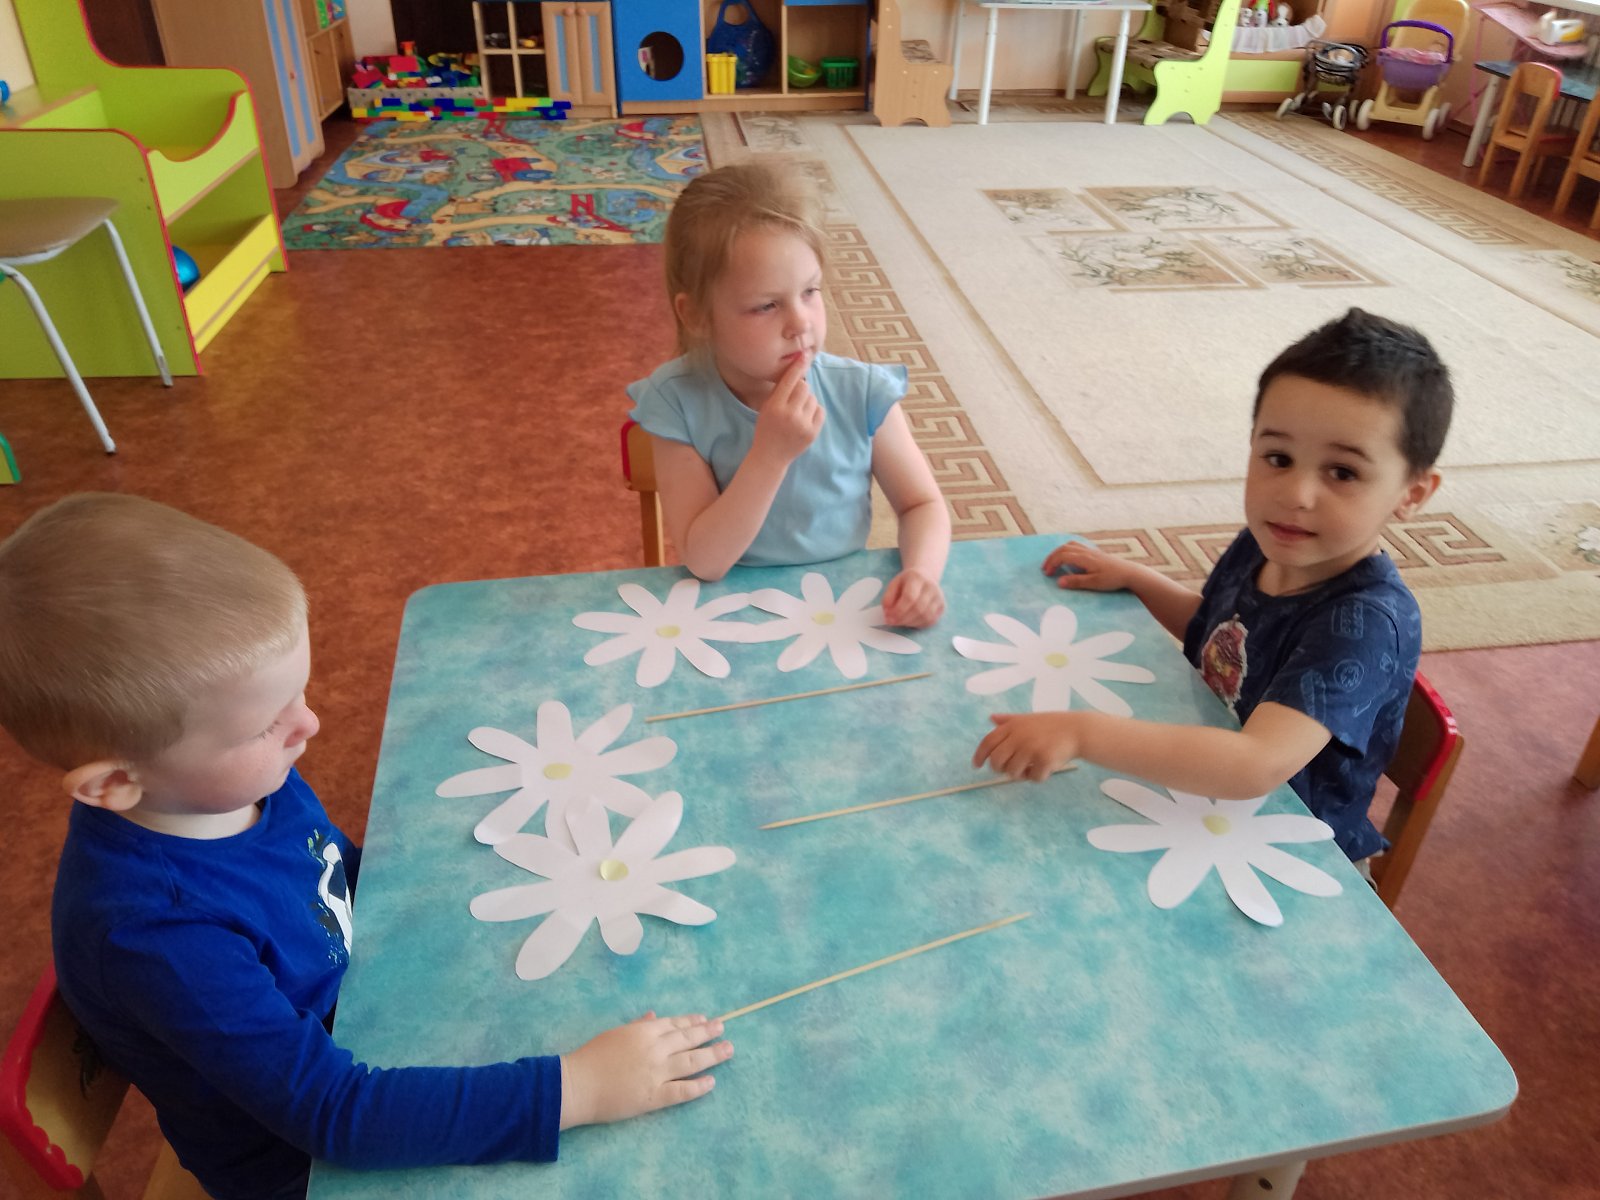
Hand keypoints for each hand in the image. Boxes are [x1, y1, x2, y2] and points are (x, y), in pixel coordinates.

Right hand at [559, 1012, 731, 1128]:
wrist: (578, 1084)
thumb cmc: (591, 1057)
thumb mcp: (614, 1034)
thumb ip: (636, 1026)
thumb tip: (653, 1015)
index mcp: (644, 1032)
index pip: (675, 1024)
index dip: (692, 1022)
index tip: (706, 1020)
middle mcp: (655, 1049)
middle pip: (688, 1039)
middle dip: (708, 1033)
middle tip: (723, 1029)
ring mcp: (656, 1072)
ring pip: (691, 1062)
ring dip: (712, 1055)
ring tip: (728, 1050)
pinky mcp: (654, 1096)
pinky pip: (681, 1091)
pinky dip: (698, 1086)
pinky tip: (711, 1082)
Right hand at [750, 352, 822, 465]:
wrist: (770, 456)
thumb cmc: (767, 428)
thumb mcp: (766, 407)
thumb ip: (780, 390)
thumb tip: (797, 368)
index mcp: (775, 407)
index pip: (789, 380)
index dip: (798, 366)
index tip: (805, 354)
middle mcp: (789, 415)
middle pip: (804, 387)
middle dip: (800, 389)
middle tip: (793, 399)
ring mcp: (803, 424)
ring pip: (812, 398)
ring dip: (806, 401)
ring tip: (797, 412)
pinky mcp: (813, 432)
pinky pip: (820, 410)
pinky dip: (814, 411)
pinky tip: (804, 418)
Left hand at [881, 567, 944, 627]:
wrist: (925, 576)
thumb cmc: (906, 582)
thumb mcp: (894, 584)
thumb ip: (888, 598)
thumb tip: (887, 613)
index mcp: (917, 578)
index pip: (910, 597)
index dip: (898, 610)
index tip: (888, 618)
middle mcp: (931, 586)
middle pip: (918, 608)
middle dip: (903, 619)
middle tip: (891, 622)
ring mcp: (939, 597)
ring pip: (925, 616)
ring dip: (909, 623)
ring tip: (899, 622)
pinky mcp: (942, 606)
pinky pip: (930, 620)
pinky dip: (918, 624)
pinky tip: (909, 622)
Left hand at [972, 713, 1081, 781]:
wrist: (1078, 730)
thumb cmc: (1052, 724)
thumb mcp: (1028, 718)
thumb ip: (1009, 720)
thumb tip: (991, 718)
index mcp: (1013, 726)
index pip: (988, 742)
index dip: (979, 755)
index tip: (976, 765)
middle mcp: (1019, 736)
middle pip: (996, 761)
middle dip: (1000, 769)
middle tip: (1010, 769)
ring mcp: (1031, 748)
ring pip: (1013, 772)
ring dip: (1020, 774)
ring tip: (1031, 767)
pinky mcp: (1044, 760)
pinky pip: (1032, 777)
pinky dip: (1037, 777)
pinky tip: (1045, 768)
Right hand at [1041, 541, 1130, 592]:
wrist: (1129, 572)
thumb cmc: (1112, 579)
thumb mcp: (1094, 583)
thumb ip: (1076, 582)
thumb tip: (1058, 582)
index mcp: (1084, 558)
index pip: (1062, 556)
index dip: (1052, 564)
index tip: (1047, 574)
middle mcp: (1086, 551)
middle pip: (1063, 549)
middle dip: (1051, 558)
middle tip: (1045, 569)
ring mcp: (1090, 550)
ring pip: (1070, 545)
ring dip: (1059, 552)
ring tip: (1053, 562)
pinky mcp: (1094, 553)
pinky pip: (1076, 546)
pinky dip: (1067, 550)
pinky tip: (1068, 557)